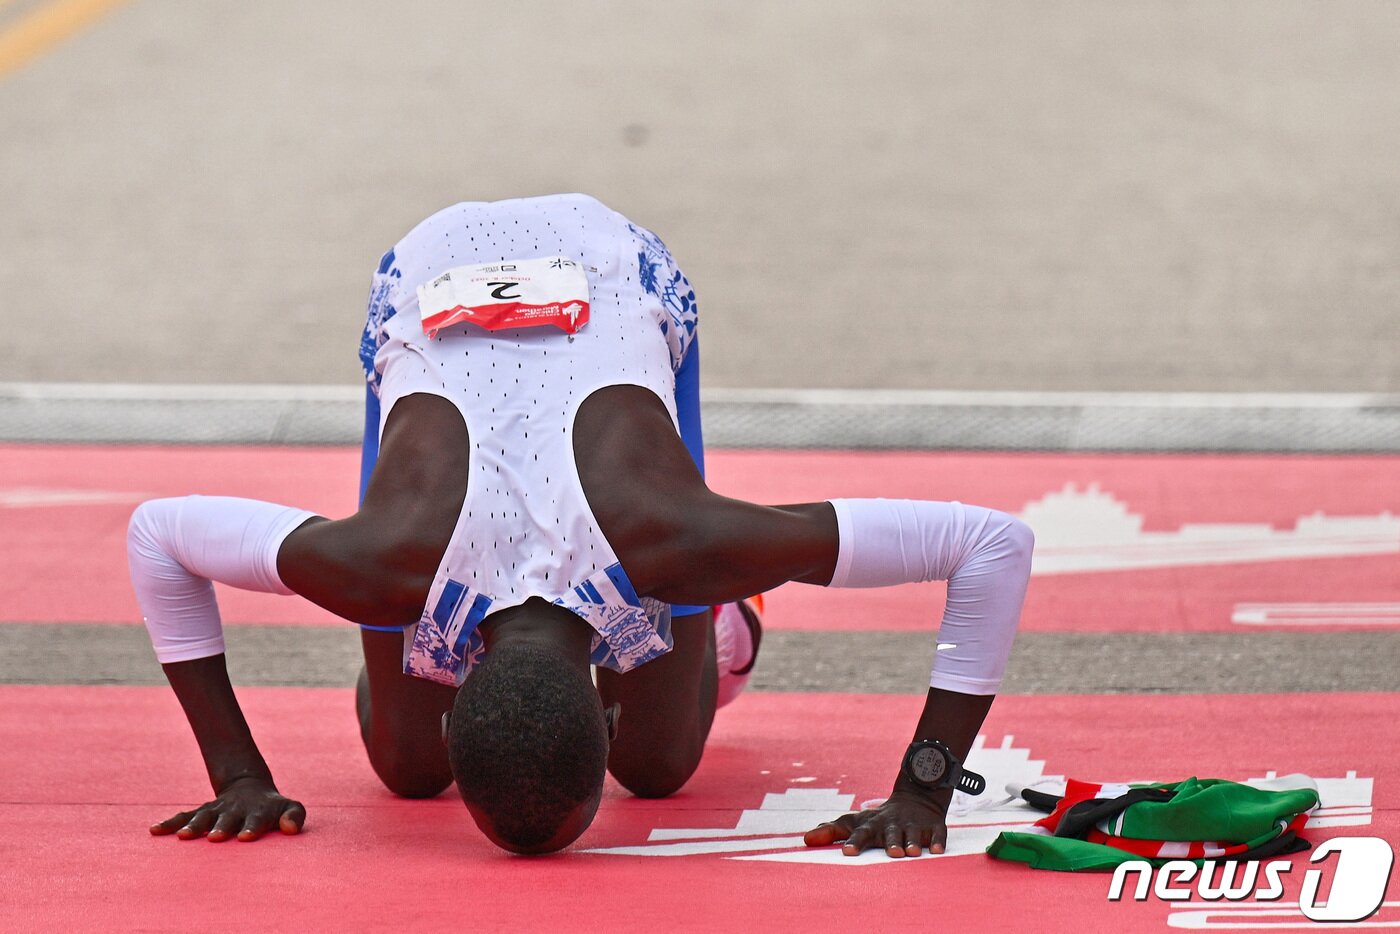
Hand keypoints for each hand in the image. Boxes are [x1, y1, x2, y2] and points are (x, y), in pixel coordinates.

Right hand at [150, 775, 305, 841]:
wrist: (250, 789)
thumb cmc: (274, 808)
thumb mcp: (290, 807)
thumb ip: (295, 816)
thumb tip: (290, 828)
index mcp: (258, 811)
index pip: (257, 819)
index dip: (252, 827)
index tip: (246, 837)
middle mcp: (235, 810)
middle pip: (227, 819)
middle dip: (221, 827)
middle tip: (215, 838)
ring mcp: (216, 811)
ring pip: (203, 816)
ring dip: (194, 826)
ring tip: (183, 836)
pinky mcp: (201, 812)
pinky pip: (184, 816)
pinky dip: (169, 822)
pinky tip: (155, 830)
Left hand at [803, 790, 947, 857]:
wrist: (913, 800)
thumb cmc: (877, 819)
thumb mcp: (854, 821)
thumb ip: (831, 831)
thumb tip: (805, 839)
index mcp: (872, 825)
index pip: (860, 832)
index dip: (854, 841)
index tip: (847, 852)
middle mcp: (892, 824)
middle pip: (890, 833)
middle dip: (890, 842)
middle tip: (892, 853)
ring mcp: (913, 825)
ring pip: (913, 834)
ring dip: (912, 842)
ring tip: (911, 852)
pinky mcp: (933, 826)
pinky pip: (937, 833)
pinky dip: (937, 840)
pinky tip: (937, 850)